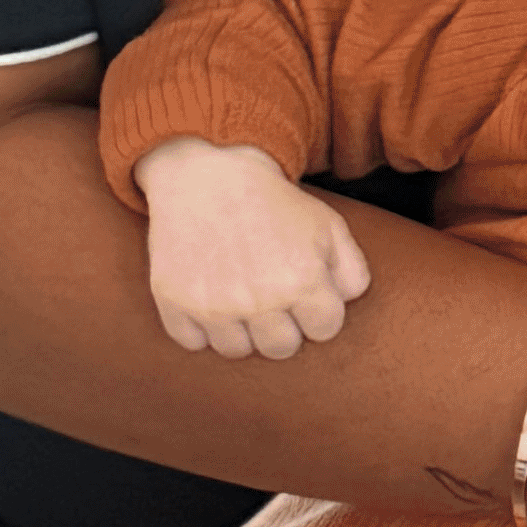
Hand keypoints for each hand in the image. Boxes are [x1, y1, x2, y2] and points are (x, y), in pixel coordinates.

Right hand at [134, 137, 371, 360]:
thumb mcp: (328, 225)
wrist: (208, 175)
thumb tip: (346, 306)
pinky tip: (209, 298)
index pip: (324, 330)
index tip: (305, 293)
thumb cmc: (274, 203)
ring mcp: (213, 304)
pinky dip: (200, 327)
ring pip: (236, 350)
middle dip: (283, 327)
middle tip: (272, 298)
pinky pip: (193, 342)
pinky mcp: (174, 302)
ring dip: (242, 330)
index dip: (317, 311)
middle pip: (281, 349)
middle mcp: (259, 300)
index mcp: (303, 281)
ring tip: (241, 298)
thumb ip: (352, 271)